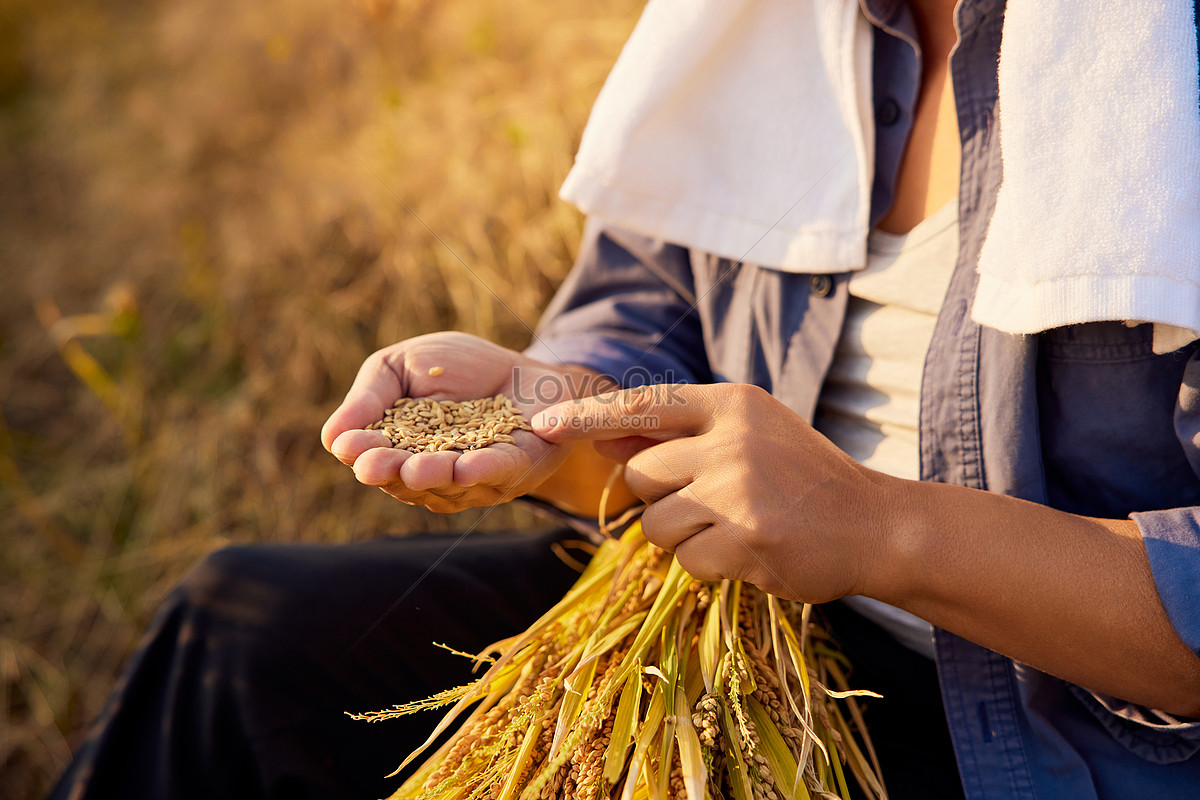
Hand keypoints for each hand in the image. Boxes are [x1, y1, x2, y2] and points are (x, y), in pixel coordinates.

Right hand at [322, 332, 609, 511]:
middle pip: (405, 481)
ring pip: (450, 485)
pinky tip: (466, 467)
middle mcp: (432, 475)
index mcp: (398, 450)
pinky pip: (499, 473)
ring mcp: (474, 481)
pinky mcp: (517, 470)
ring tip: (415, 468)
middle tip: (373, 465)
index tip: (350, 444)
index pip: (373, 457)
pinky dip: (483, 471)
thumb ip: (371, 396)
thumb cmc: (458, 369)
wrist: (526, 368)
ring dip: (434, 476)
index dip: (362, 453)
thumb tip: (330, 437)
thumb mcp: (403, 367)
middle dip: (390, 472)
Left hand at [532, 383, 895, 601]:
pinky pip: (687, 561)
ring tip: (733, 528)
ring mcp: (738, 490)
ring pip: (655, 525)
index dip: (587, 416)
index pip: (642, 404)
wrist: (874, 524)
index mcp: (732, 404)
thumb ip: (681, 434)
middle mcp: (731, 440)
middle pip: (640, 475)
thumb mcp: (750, 434)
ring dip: (682, 536)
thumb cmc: (804, 477)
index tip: (542, 423)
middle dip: (656, 498)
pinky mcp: (744, 539)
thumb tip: (603, 438)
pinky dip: (709, 565)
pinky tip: (749, 551)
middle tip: (707, 503)